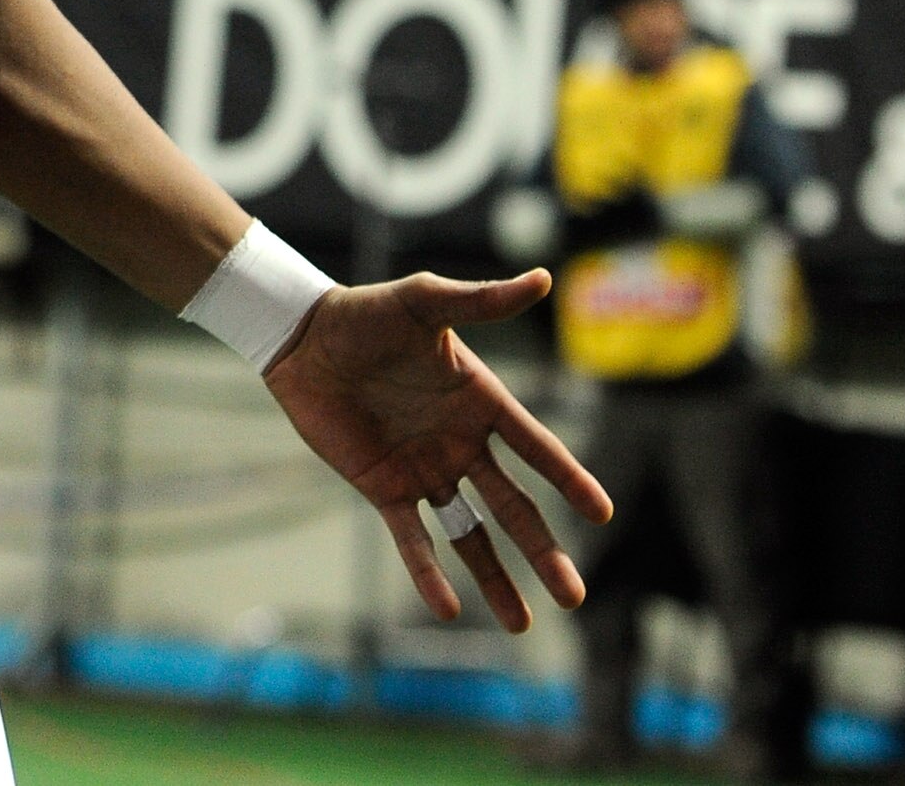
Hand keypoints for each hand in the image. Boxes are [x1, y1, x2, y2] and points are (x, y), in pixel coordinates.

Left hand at [263, 269, 611, 633]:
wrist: (302, 337)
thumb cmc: (365, 312)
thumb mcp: (424, 301)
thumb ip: (481, 300)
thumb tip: (544, 279)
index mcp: (481, 401)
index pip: (536, 448)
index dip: (569, 479)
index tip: (602, 513)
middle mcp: (461, 442)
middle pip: (513, 506)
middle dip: (544, 551)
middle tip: (575, 596)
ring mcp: (425, 468)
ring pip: (470, 534)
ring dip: (496, 577)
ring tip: (522, 625)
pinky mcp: (385, 486)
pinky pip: (413, 537)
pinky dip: (429, 572)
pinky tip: (448, 608)